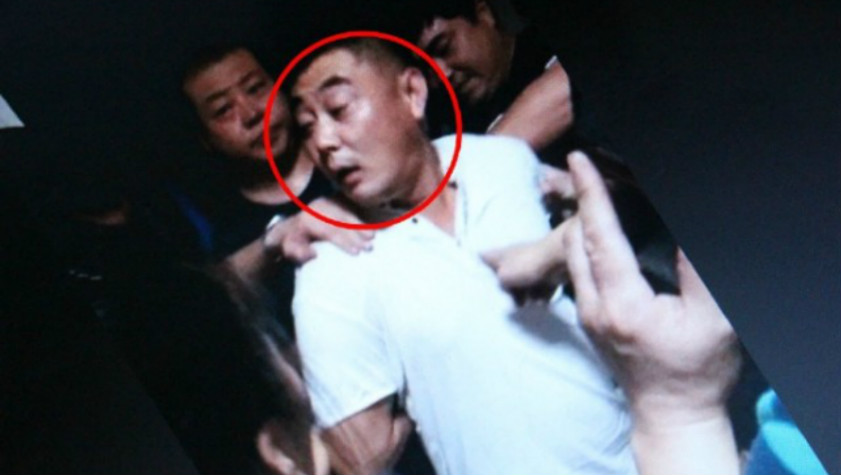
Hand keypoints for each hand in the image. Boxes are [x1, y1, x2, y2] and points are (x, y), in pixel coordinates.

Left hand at [263, 197, 373, 263]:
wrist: (291, 227)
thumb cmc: (293, 243)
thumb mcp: (290, 250)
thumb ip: (298, 253)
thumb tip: (313, 254)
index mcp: (307, 221)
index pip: (329, 232)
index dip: (344, 242)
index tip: (356, 252)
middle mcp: (317, 209)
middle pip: (340, 222)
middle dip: (357, 234)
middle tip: (370, 246)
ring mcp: (326, 203)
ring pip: (346, 214)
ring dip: (361, 226)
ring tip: (373, 237)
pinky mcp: (333, 201)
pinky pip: (348, 209)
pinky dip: (360, 219)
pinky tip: (370, 227)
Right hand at [482, 220, 572, 303]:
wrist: (559, 258)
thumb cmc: (526, 265)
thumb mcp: (503, 277)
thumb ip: (499, 285)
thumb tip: (504, 290)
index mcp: (500, 255)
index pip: (482, 257)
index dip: (476, 263)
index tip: (472, 274)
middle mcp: (514, 258)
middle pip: (505, 277)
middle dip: (507, 291)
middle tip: (508, 303)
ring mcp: (531, 265)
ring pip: (524, 285)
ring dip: (526, 296)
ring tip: (528, 304)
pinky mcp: (547, 273)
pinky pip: (541, 289)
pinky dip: (542, 296)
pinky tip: (542, 302)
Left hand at [563, 151, 740, 427]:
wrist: (672, 413)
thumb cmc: (696, 370)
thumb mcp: (712, 317)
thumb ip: (694, 269)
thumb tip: (676, 228)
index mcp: (623, 304)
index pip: (600, 237)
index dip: (591, 195)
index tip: (579, 161)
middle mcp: (595, 308)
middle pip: (575, 241)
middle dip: (580, 201)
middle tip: (586, 167)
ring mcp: (587, 315)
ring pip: (570, 255)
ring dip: (578, 221)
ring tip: (588, 191)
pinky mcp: (588, 319)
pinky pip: (575, 270)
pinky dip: (581, 243)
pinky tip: (594, 230)